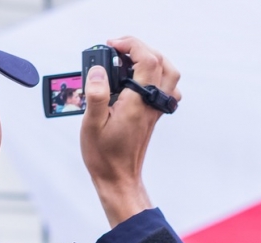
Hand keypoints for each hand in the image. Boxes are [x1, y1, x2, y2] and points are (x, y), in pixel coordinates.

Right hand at [81, 37, 181, 227]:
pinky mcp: (154, 117)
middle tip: (117, 50)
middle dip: (140, 48)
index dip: (131, 45)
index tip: (112, 45)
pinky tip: (140, 81)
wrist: (119, 179)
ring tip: (130, 60)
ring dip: (154, 60)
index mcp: (137, 102)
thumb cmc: (104, 156)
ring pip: (170, 75)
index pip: (146, 60)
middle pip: (161, 62)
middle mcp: (151, 104)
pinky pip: (167, 90)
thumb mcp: (91, 124)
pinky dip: (159, 78)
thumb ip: (96, 94)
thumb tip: (98, 70)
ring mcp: (155, 111)